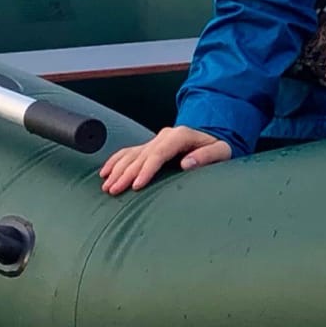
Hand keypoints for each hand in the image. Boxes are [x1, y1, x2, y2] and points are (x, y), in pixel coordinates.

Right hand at [100, 126, 231, 193]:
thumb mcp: (221, 151)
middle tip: (114, 190)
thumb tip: (186, 163)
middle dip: (125, 174)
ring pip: (130, 154)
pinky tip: (104, 172)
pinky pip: (128, 152)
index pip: (158, 154)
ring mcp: (155, 140)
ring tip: (107, 186)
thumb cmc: (219, 147)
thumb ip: (206, 156)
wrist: (213, 138)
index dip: (146, 170)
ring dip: (116, 170)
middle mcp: (164, 136)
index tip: (136, 186)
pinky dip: (115, 161)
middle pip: (140, 156)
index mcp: (180, 136)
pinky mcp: (150, 146)